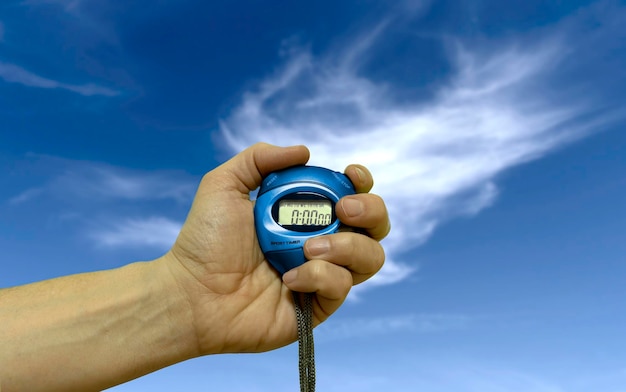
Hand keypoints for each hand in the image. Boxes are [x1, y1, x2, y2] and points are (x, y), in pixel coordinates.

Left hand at [162, 143, 389, 354]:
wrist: (191, 292)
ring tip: (309, 248)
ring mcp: (322, 275)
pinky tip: (288, 278)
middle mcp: (321, 243)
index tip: (351, 176)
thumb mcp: (224, 184)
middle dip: (370, 211)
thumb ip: (260, 157)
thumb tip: (305, 151)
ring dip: (347, 246)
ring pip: (370, 258)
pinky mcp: (318, 306)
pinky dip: (320, 276)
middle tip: (342, 210)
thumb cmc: (204, 240)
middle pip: (375, 226)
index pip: (352, 195)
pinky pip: (342, 287)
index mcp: (304, 214)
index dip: (362, 183)